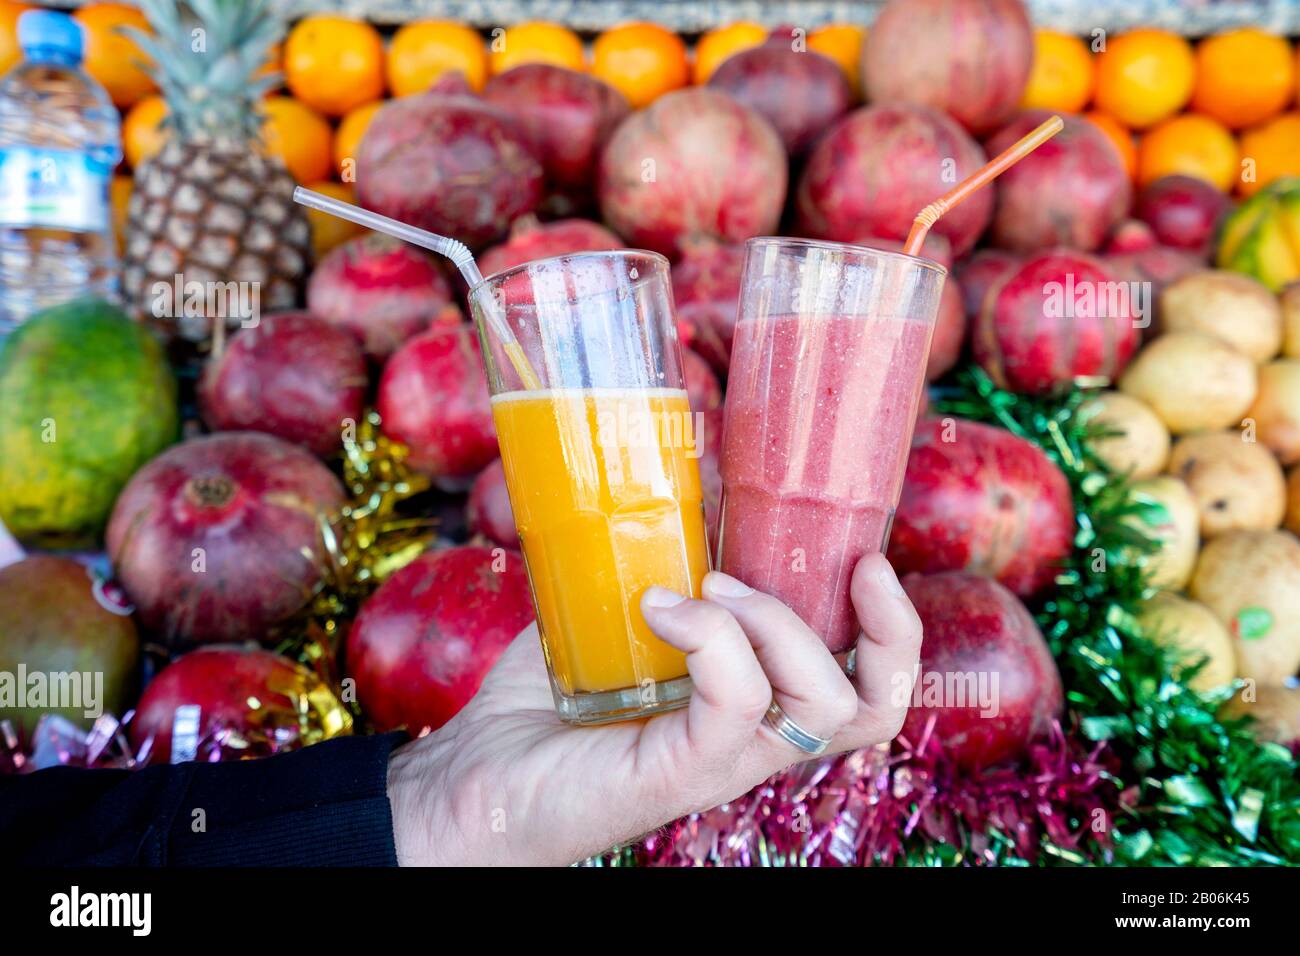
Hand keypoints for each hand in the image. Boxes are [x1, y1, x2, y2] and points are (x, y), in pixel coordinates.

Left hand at [385, 553, 921, 865]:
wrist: (474, 777)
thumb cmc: (549, 698)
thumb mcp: (621, 612)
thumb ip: (664, 560)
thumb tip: (695, 475)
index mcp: (757, 703)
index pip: (870, 686)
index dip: (896, 630)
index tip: (868, 558)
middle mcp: (754, 740)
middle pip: (872, 704)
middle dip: (864, 624)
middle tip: (770, 574)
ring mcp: (721, 763)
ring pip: (820, 702)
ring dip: (774, 620)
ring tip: (705, 586)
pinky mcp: (678, 775)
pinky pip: (735, 706)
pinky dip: (710, 637)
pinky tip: (658, 607)